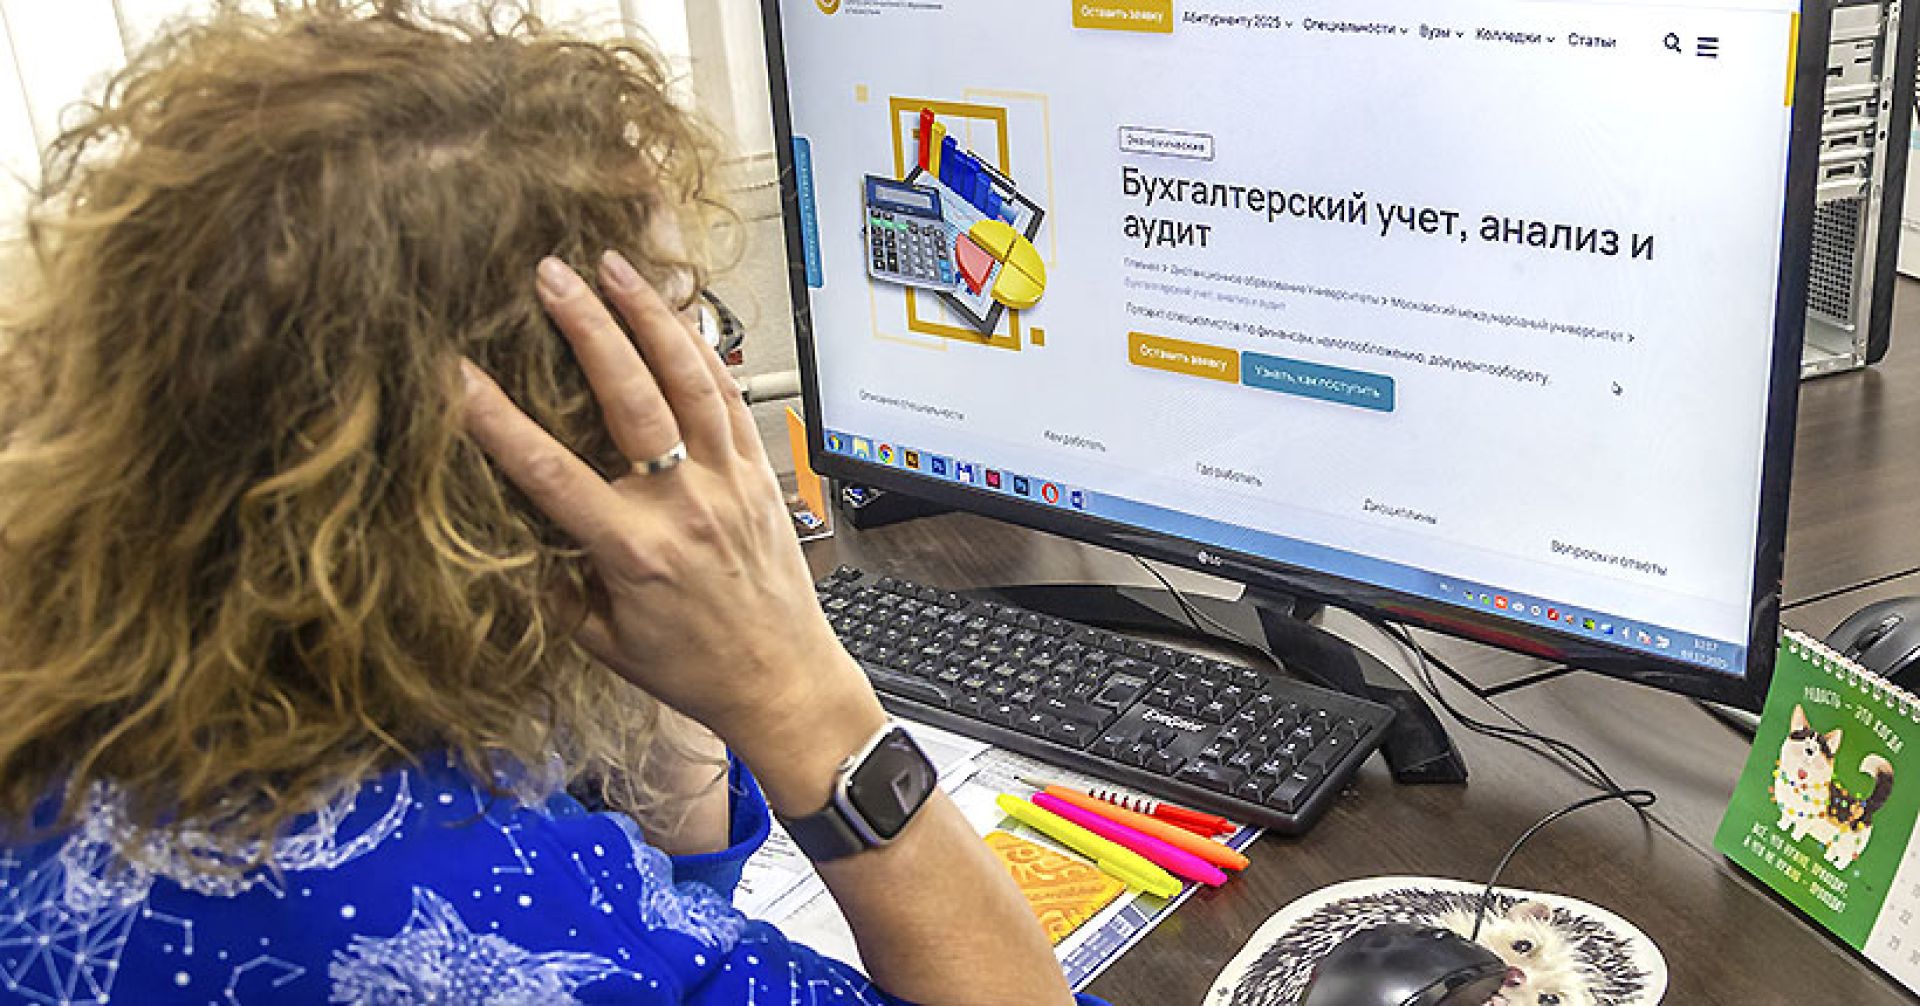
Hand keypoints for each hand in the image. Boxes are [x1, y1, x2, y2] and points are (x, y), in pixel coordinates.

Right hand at [461, 253, 884, 813]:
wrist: (782, 682)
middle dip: (588, 329)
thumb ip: (554, 585)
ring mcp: (729, 484)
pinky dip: (702, 348)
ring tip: (615, 267)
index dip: (498, 420)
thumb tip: (507, 530)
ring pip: (690, 381)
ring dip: (650, 317)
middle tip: (551, 276)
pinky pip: (729, 396)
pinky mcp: (758, 474)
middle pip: (632, 399)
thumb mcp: (603, 641)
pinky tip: (676, 312)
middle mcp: (685, 509)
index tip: (458, 374)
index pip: (551, 473)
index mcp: (634, 554)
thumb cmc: (693, 669)